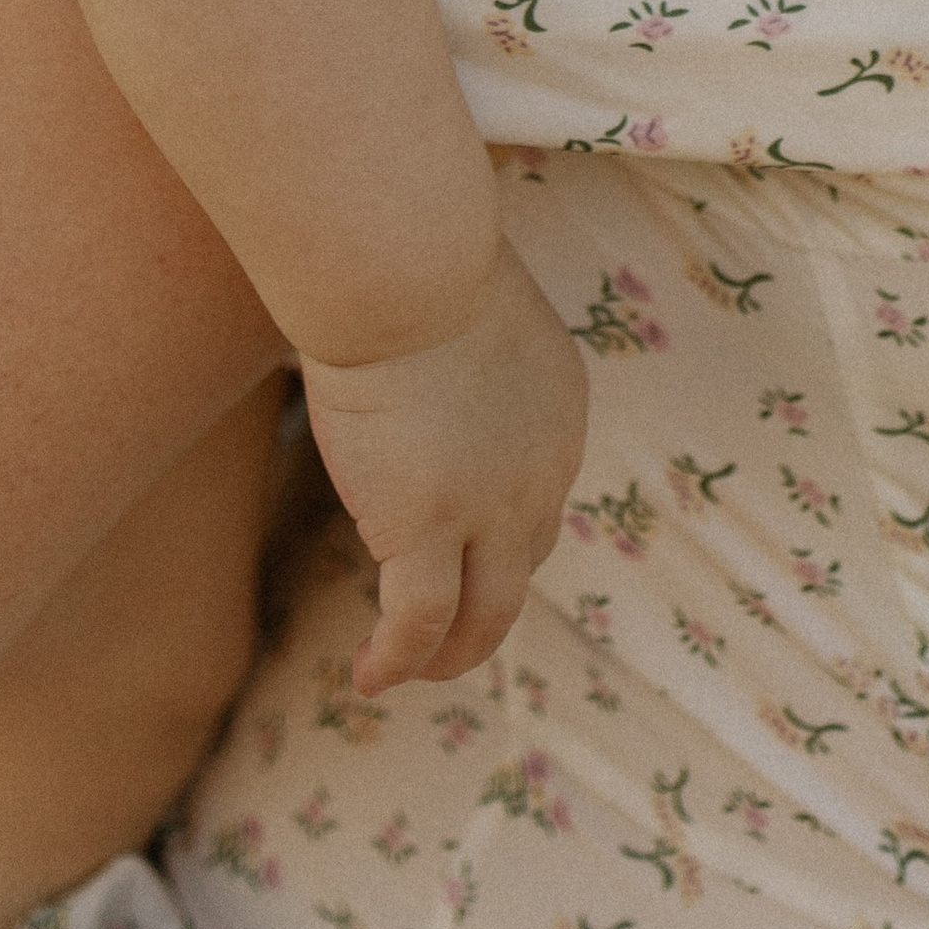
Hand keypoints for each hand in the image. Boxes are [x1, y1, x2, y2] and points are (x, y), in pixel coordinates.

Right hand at [298, 234, 587, 694]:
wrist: (405, 265)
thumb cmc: (414, 254)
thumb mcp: (459, 300)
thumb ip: (456, 337)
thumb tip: (417, 325)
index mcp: (558, 410)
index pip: (539, 496)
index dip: (503, 533)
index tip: (460, 548)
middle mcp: (541, 471)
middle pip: (523, 563)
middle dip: (486, 605)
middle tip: (447, 635)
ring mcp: (488, 508)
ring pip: (484, 615)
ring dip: (451, 653)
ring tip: (411, 670)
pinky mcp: (426, 529)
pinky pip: (419, 622)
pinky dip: (400, 657)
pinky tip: (371, 675)